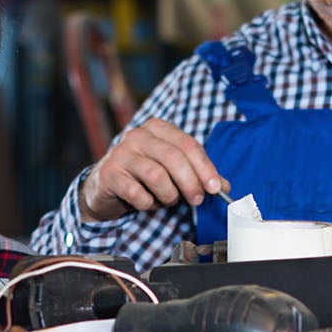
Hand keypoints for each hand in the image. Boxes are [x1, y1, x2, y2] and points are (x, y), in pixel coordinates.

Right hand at [79, 119, 228, 220]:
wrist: (107, 186)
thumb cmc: (145, 176)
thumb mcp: (173, 171)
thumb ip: (198, 175)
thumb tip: (225, 187)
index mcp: (158, 128)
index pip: (188, 144)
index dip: (205, 168)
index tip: (216, 188)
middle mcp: (138, 135)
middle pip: (174, 158)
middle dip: (190, 183)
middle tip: (197, 200)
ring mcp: (121, 153)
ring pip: (156, 176)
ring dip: (168, 195)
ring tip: (167, 200)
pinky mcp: (109, 173)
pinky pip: (136, 192)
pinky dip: (147, 203)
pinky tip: (146, 203)